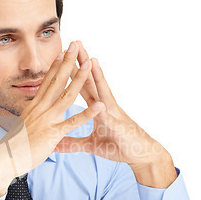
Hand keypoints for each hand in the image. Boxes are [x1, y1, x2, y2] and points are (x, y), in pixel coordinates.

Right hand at [0, 41, 104, 199]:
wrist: (3, 159)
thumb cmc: (14, 146)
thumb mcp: (23, 126)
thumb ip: (31, 118)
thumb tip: (31, 113)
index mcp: (34, 106)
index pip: (47, 81)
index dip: (56, 65)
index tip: (63, 51)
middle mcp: (40, 109)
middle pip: (57, 81)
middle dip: (68, 62)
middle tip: (76, 45)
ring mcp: (47, 120)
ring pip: (66, 95)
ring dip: (79, 79)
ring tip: (89, 64)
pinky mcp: (52, 134)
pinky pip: (73, 122)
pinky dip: (87, 114)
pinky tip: (99, 106)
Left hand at [54, 41, 177, 185]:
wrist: (143, 155)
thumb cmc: (119, 146)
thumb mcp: (91, 145)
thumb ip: (73, 142)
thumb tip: (57, 143)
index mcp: (97, 109)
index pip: (81, 86)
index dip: (71, 72)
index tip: (61, 56)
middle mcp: (105, 107)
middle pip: (91, 82)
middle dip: (82, 63)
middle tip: (74, 44)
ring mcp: (113, 115)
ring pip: (103, 93)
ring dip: (97, 77)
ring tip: (91, 61)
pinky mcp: (119, 128)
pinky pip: (110, 120)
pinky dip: (104, 112)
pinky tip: (101, 105)